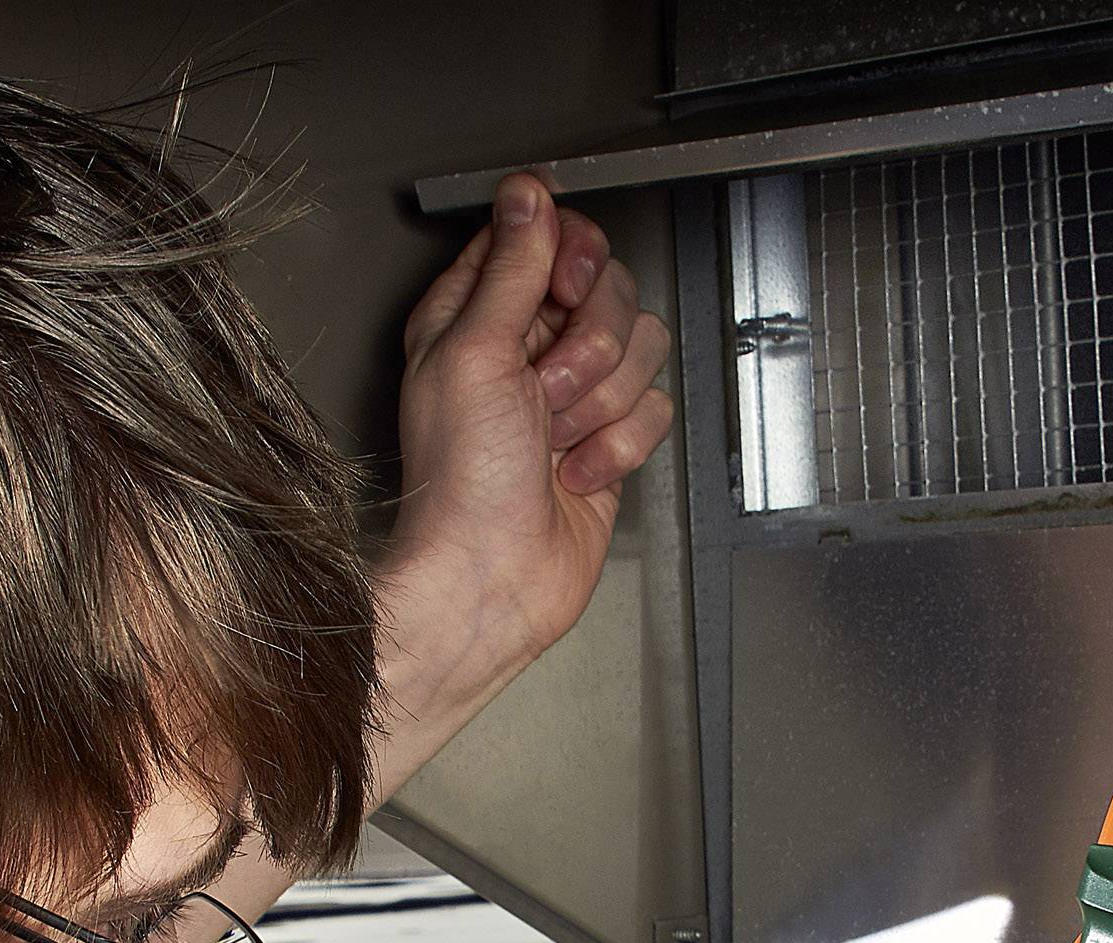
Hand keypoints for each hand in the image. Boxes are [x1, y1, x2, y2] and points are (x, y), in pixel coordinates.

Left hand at [386, 172, 672, 696]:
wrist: (490, 577)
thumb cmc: (460, 482)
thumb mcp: (474, 351)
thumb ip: (511, 266)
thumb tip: (528, 195)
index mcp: (475, 313)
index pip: (548, 238)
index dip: (570, 258)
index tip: (562, 293)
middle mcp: (524, 348)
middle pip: (608, 290)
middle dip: (591, 345)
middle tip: (547, 387)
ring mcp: (569, 395)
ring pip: (639, 350)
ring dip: (602, 401)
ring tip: (554, 437)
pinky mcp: (606, 439)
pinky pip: (652, 410)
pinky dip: (617, 446)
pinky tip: (572, 471)